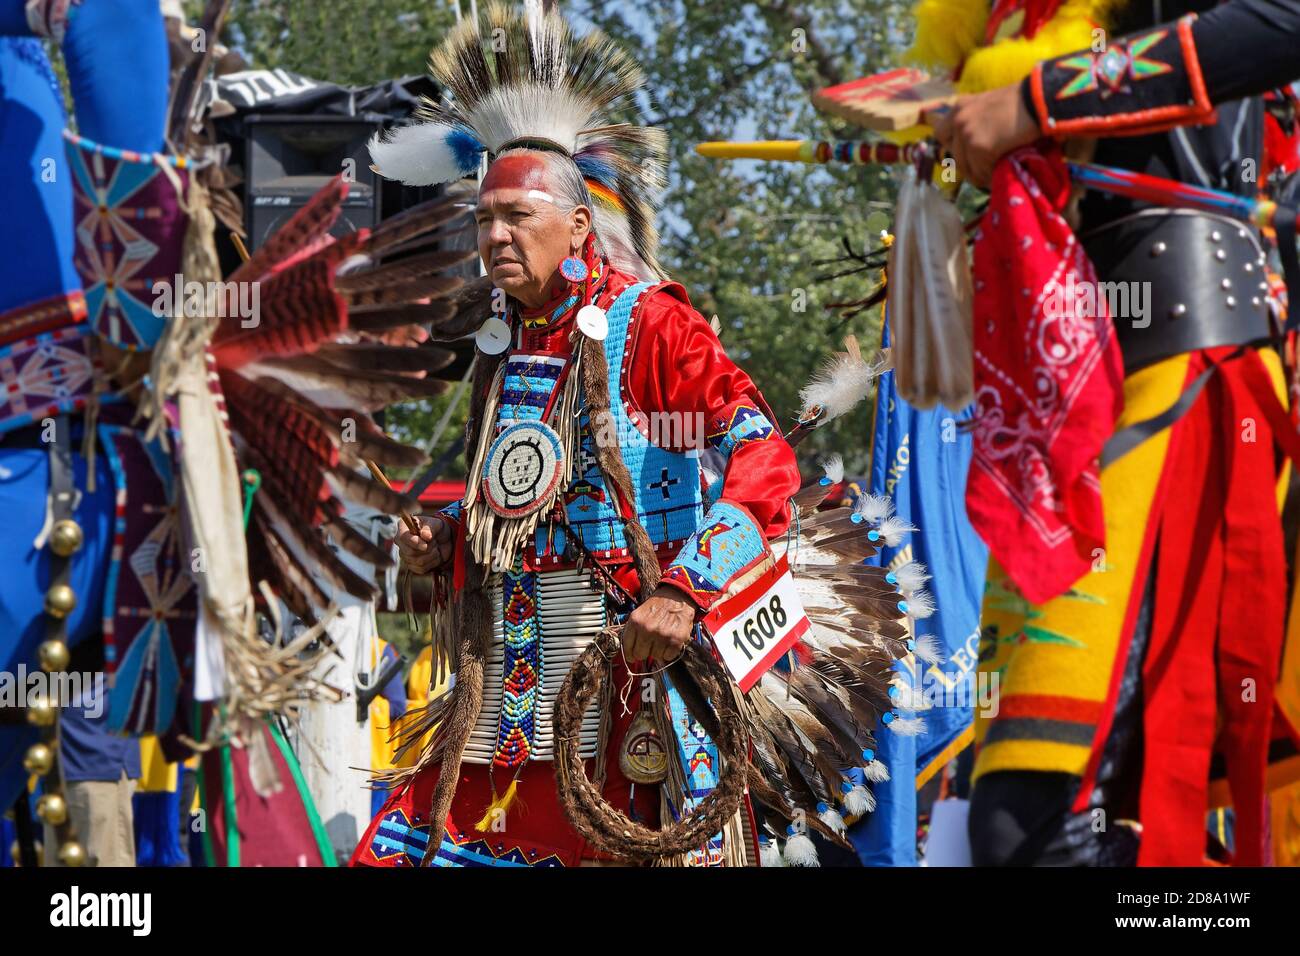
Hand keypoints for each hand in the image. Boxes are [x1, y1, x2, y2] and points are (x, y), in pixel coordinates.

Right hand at [397, 515, 452, 573]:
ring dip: (432, 555)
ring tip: (436, 548)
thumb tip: (425, 535)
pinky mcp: (411, 565)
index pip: (403, 537)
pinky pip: (421, 569)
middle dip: (427, 548)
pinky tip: (434, 556)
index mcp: (403, 528)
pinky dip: (432, 563)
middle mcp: (401, 542)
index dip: (415, 542)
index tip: (426, 544)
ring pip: (418, 561)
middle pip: (410, 552)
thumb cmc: (436, 529)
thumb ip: (431, 528)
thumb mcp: (436, 524)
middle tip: (435, 542)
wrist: (442, 540)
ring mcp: (405, 555)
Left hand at [621, 586, 696, 664]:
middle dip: (644, 652)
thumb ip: (633, 631)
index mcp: (635, 622)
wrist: (677, 597)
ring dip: (658, 651)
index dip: (629, 654)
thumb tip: (629, 652)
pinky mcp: (676, 639)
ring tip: (661, 640)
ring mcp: (662, 635)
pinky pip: (668, 656)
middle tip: (649, 646)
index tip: (632, 657)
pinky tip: (669, 642)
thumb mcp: (639, 613)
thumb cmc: (658, 606)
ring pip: (655, 656)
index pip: (627, 646)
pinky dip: (669, 652)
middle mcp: (647, 629)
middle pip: (640, 654)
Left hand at [926, 83, 1041, 189]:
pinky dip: (991, 175)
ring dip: (979, 174)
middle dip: (968, 165)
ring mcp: (967, 134)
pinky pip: (981, 171)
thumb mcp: (991, 105)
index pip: (941, 133)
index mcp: (960, 106)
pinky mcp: (979, 148)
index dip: (953, 146)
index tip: (967, 153)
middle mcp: (959, 119)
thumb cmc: (1023, 101)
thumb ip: (978, 120)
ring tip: (993, 175)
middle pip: (953, 155)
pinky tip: (1001, 173)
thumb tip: (975, 144)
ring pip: (966, 167)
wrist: (1039, 100)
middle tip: (983, 169)